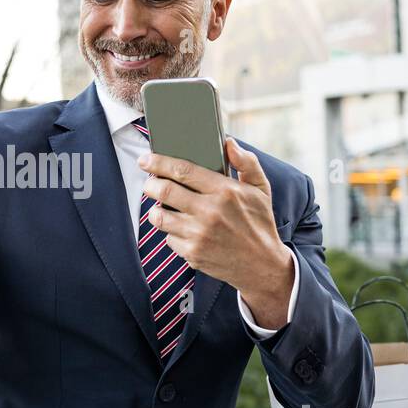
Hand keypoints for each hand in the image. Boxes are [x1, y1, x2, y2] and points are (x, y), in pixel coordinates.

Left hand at [138, 137, 294, 328]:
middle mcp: (210, 212)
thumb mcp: (260, 190)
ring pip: (159, 217)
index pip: (183, 171)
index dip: (159, 162)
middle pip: (164, 191)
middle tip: (149, 183)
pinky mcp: (192, 253)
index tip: (145, 159)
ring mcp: (199, 235)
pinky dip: (171, 232)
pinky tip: (181, 228)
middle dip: (150, 184)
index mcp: (225, 191)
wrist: (262, 265)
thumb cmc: (259, 223)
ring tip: (160, 206)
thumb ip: (246, 163)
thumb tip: (229, 142)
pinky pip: (169, 238)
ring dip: (155, 209)